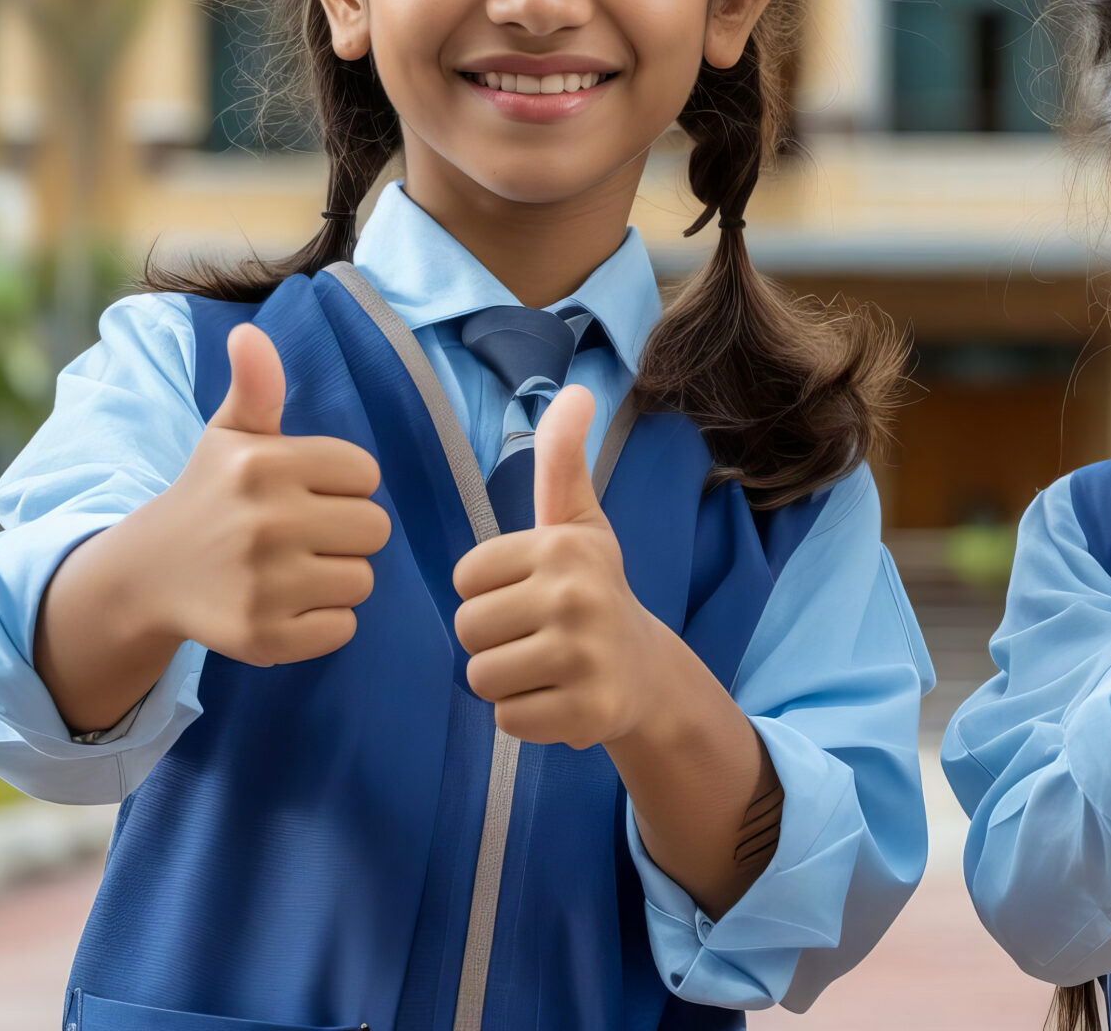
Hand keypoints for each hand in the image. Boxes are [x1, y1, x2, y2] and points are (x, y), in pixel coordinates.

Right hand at [148, 323, 389, 665]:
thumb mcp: (229, 435)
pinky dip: (324, 623)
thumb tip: (249, 332)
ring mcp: (263, 584)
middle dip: (346, 532)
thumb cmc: (209, 496)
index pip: (365, 474)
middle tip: (301, 535)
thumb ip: (256, 386)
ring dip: (338, 577)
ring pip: (363, 580)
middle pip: (375, 529)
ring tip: (293, 570)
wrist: (149, 574)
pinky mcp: (263, 637)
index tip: (304, 493)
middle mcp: (263, 522)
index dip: (343, 485)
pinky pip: (344, 628)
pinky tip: (286, 605)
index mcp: (262, 465)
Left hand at [453, 386, 669, 748]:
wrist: (645, 671)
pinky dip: (526, 716)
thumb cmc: (593, 590)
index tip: (529, 594)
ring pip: (482, 678)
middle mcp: (578, 596)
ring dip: (506, 680)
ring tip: (544, 667)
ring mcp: (586, 657)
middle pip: (468, 629)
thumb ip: (561, 460)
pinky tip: (558, 698)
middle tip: (536, 636)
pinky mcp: (588, 713)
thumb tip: (575, 390)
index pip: (465, 579)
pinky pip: (507, 720)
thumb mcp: (577, 522)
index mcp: (565, 546)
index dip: (489, 592)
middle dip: (492, 640)